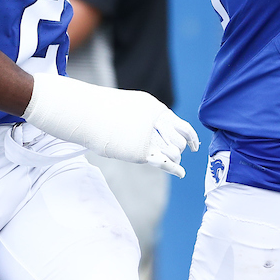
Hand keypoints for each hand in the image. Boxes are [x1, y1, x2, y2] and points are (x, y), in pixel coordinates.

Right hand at [23, 73, 200, 176]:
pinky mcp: (138, 151)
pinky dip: (174, 168)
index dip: (191, 137)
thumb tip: (161, 130)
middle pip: (179, 141)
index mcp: (154, 109)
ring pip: (172, 152)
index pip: (181, 125)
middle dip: (179, 149)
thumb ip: (148, 117)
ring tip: (169, 161)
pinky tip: (180, 173)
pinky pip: (163, 162)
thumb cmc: (104, 111)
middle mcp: (154, 121)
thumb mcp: (132, 106)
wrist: (84, 113)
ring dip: (174, 158)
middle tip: (173, 154)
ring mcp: (146, 136)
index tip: (195, 147)